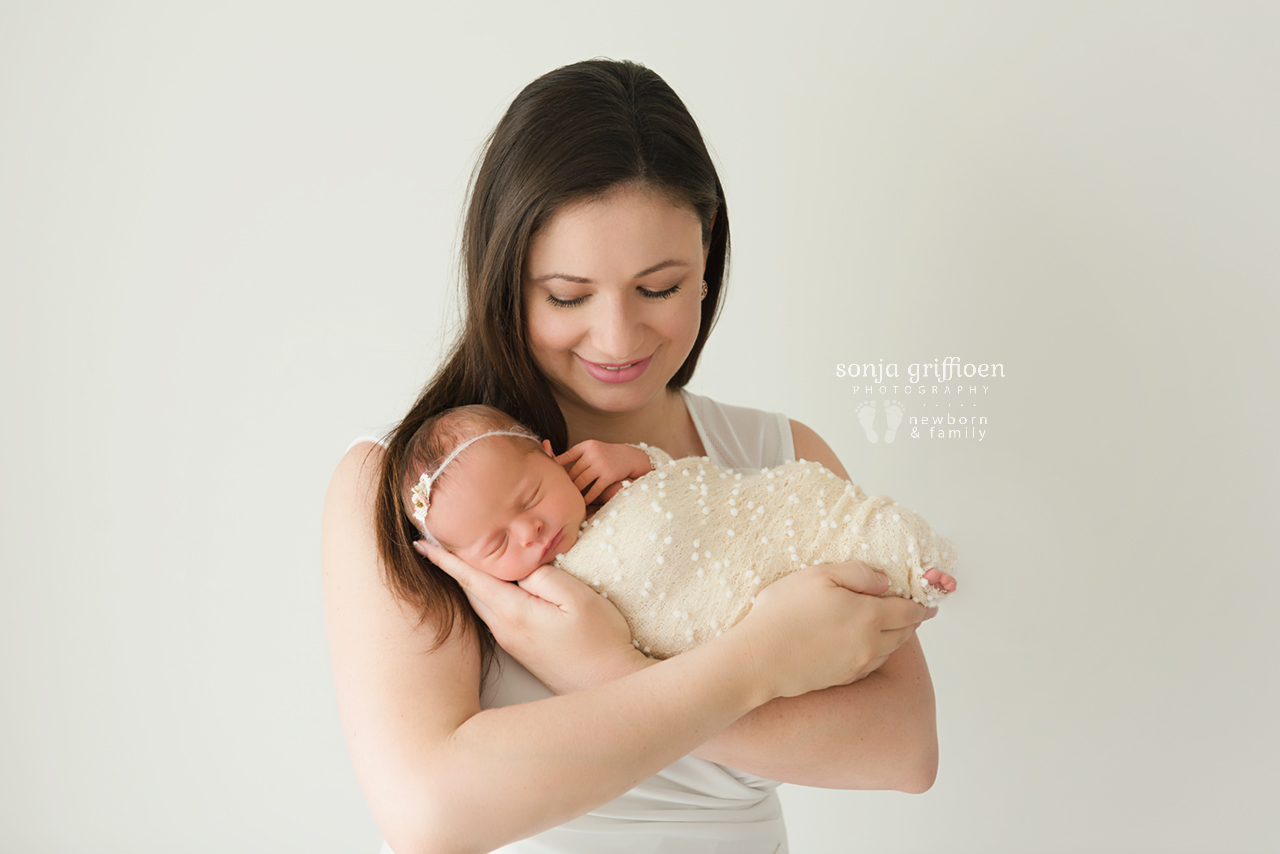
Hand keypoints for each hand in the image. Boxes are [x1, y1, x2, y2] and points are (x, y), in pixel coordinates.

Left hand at [416, 540, 648, 693]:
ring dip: (466, 583)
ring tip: (456, 560)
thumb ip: (543, 576)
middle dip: (450, 568)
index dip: (445, 559)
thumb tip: (518, 567)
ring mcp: (512, 642)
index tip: (421, 542)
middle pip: (469, 592)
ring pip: (480, 605)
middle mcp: (505, 630)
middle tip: (433, 542)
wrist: (609, 684)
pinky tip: (492, 587)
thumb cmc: (600, 640)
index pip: (470, 578)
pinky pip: (494, 615)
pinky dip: (484, 596)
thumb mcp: (577, 597)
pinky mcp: (522, 650)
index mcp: (513, 613)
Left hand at [553, 440, 651, 504]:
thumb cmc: (606, 454)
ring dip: (575, 491)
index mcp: (587, 445)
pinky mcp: (608, 476)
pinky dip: (587, 497)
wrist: (629, 457)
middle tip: (557, 492)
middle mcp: (593, 454)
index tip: (549, 475)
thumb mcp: (592, 448)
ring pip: (581, 482)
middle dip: (566, 482)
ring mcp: (601, 465)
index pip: (567, 456)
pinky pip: (594, 490)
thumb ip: (577, 455)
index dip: (557, 466)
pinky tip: (582, 502)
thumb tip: (555, 463)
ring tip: (568, 498)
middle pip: (573, 472)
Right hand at [732, 560, 934, 699]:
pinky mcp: (843, 678)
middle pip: (904, 632)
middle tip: (913, 610)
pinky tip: (867, 644)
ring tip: (893, 625)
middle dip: (911, 619)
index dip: (921, 604)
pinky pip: (873, 664)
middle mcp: (870, 644)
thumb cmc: (783, 613)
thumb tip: (884, 582)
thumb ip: (857, 573)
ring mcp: (857, 664)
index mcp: (869, 616)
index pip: (909, 610)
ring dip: (896, 636)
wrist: (759, 659)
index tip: (929, 601)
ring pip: (889, 650)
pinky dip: (878, 652)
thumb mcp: (818, 575)